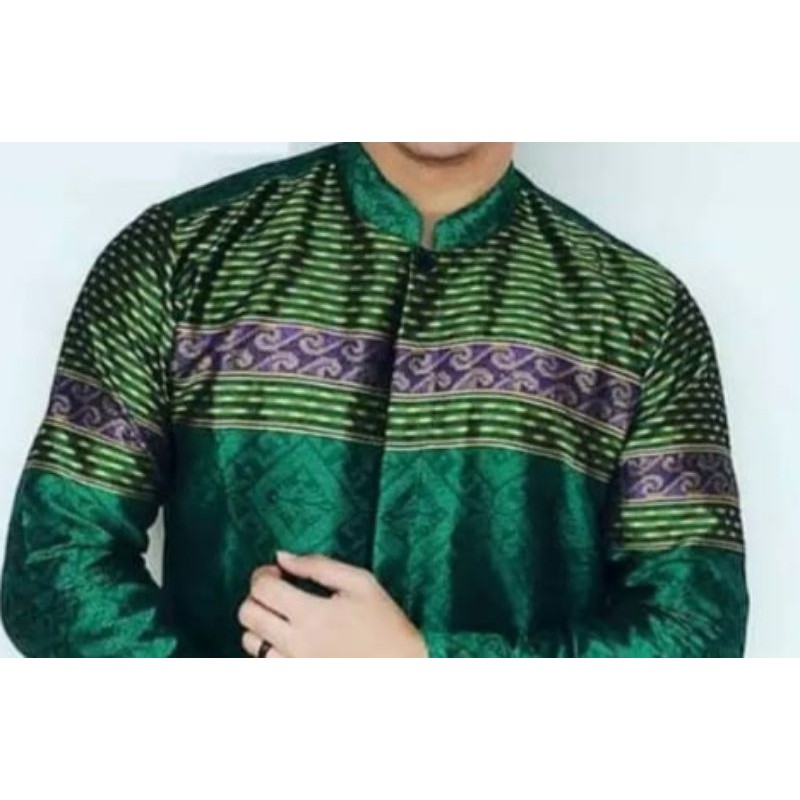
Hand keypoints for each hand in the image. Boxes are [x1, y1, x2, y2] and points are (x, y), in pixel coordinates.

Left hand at [238, 552, 428, 657]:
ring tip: (284, 618)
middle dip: (257, 596)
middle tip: (279, 592)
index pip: (261, 588)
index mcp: (312, 614)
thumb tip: (281, 556)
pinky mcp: (297, 680)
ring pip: (249, 641)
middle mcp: (296, 644)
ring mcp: (294, 667)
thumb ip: (317, 565)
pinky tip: (291, 641)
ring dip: (260, 623)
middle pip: (247, 614)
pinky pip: (264, 663)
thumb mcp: (360, 583)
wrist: (402, 671)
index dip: (263, 574)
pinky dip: (269, 648)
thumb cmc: (385, 623)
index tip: (279, 573)